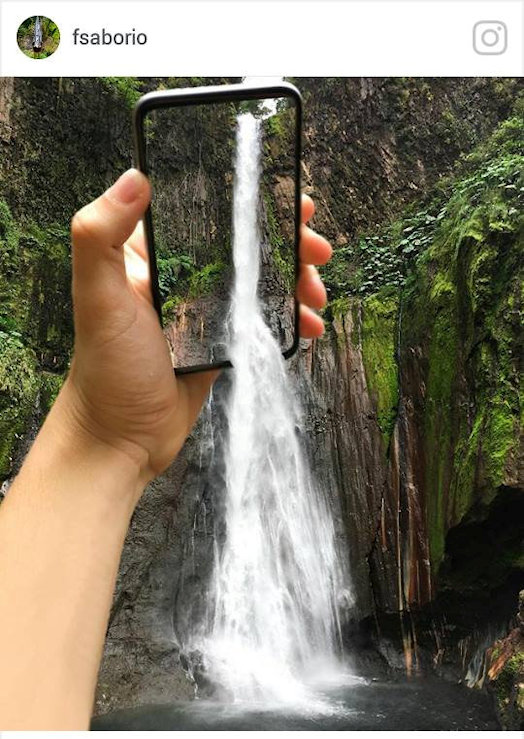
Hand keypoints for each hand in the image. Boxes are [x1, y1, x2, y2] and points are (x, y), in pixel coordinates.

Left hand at [61, 170, 330, 483]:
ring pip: (259, 282)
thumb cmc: (105, 370)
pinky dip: (289, 319)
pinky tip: (308, 325)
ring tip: (317, 292)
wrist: (121, 437)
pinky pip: (262, 321)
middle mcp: (180, 278)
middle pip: (243, 246)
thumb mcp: (96, 296)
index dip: (248, 201)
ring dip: (295, 281)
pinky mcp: (220, 344)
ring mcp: (203, 312)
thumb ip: (100, 234)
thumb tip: (134, 176)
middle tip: (316, 249)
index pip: (206, 213)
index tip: (286, 197)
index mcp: (151, 257)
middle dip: (285, 244)